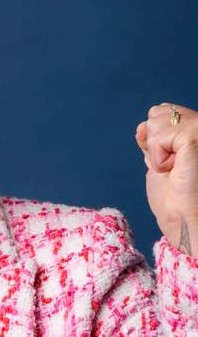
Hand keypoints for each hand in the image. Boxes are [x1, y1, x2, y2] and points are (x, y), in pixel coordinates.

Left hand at [135, 103, 197, 256]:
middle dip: (155, 142)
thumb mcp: (160, 164)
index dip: (154, 137)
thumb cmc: (175, 202)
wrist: (186, 224)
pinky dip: (157, 158)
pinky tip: (175, 170)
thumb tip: (143, 125)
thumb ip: (154, 142)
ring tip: (177, 170)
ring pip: (156, 122)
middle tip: (174, 167)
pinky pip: (158, 136)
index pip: (164, 111)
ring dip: (156, 152)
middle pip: (158, 112)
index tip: (167, 162)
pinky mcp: (196, 137)